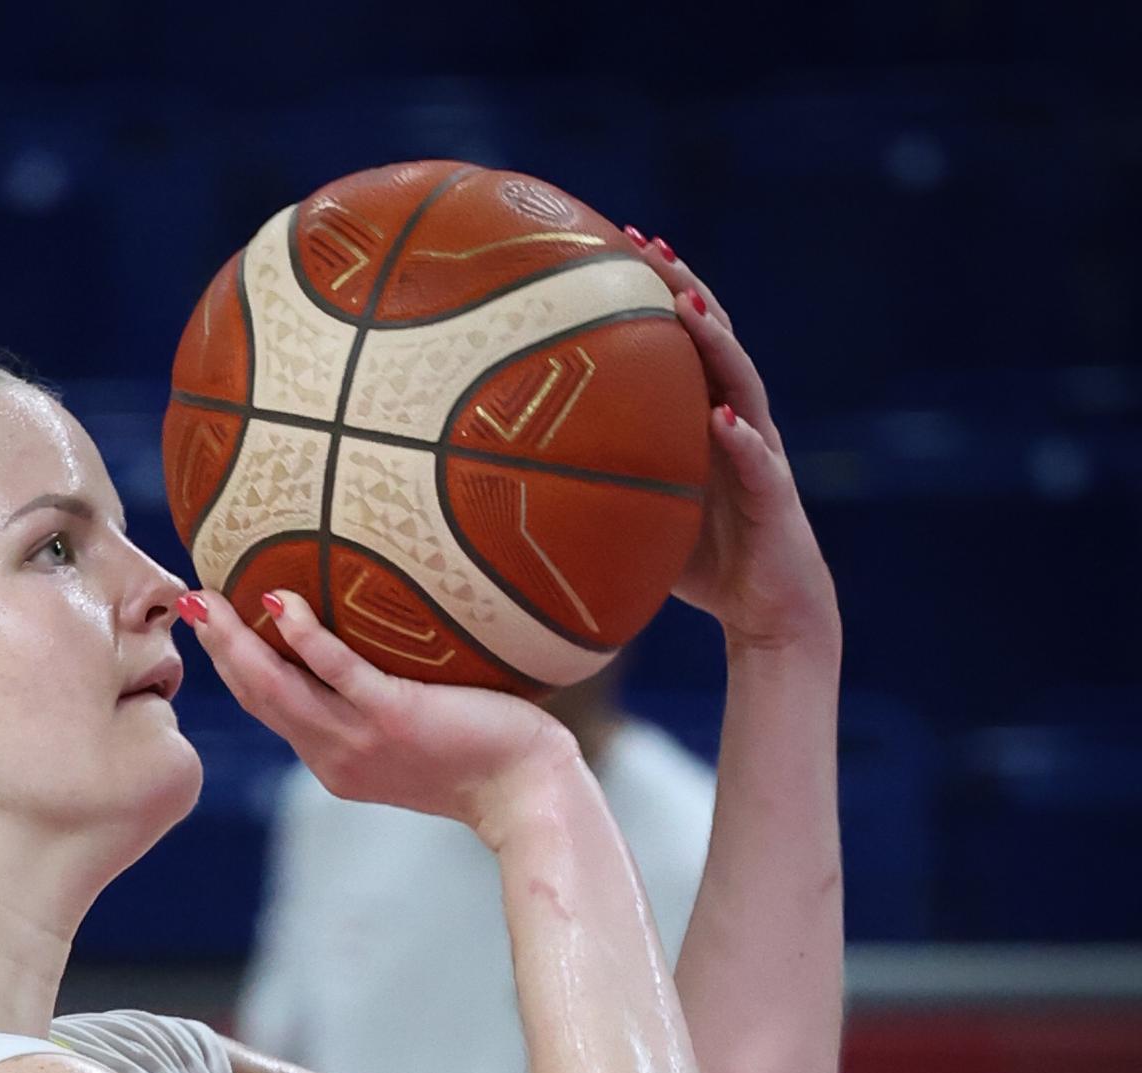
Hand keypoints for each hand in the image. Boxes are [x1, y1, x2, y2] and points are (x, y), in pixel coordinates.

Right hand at [175, 584, 574, 838]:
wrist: (527, 793)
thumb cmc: (487, 755)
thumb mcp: (418, 736)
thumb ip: (384, 704)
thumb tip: (377, 649)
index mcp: (334, 761)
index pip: (270, 709)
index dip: (236, 668)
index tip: (215, 626)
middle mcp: (335, 756)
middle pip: (258, 698)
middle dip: (218, 650)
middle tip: (187, 602)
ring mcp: (359, 741)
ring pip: (277, 688)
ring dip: (236, 643)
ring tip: (206, 600)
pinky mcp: (392, 718)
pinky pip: (335, 672)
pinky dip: (302, 638)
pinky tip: (279, 603)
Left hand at [624, 230, 840, 655]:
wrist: (767, 611)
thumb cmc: (704, 562)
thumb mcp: (640, 514)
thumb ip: (599, 487)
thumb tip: (515, 484)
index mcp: (704, 416)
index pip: (678, 338)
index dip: (651, 289)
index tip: (610, 244)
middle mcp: (736, 419)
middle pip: (712, 336)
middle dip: (682, 284)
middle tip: (646, 242)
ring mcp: (760, 451)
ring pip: (742, 381)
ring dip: (716, 342)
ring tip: (688, 307)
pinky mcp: (776, 496)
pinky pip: (760, 463)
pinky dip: (742, 440)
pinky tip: (721, 421)